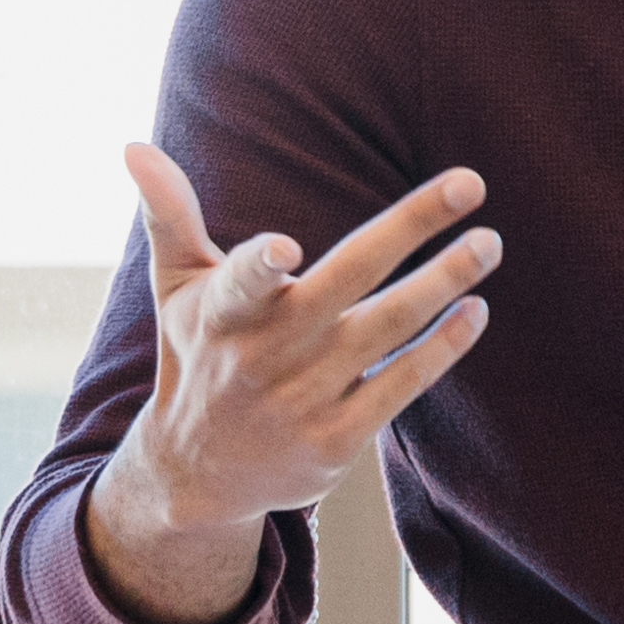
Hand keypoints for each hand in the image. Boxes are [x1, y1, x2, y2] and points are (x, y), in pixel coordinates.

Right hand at [77, 142, 498, 623]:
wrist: (197, 477)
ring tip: (489, 243)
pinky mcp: (336, 439)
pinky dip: (440, 348)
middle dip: (411, 229)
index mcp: (222, 313)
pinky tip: (475, 310)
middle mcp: (264, 355)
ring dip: (444, 282)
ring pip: (386, 331)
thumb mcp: (177, 289)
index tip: (286, 247)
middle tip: (470, 181)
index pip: (239, 283)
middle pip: (345, 283)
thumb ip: (169, 215)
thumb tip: (133, 146)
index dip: (259, 266)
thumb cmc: (196, 357)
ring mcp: (303, 399)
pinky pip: (400, 385)